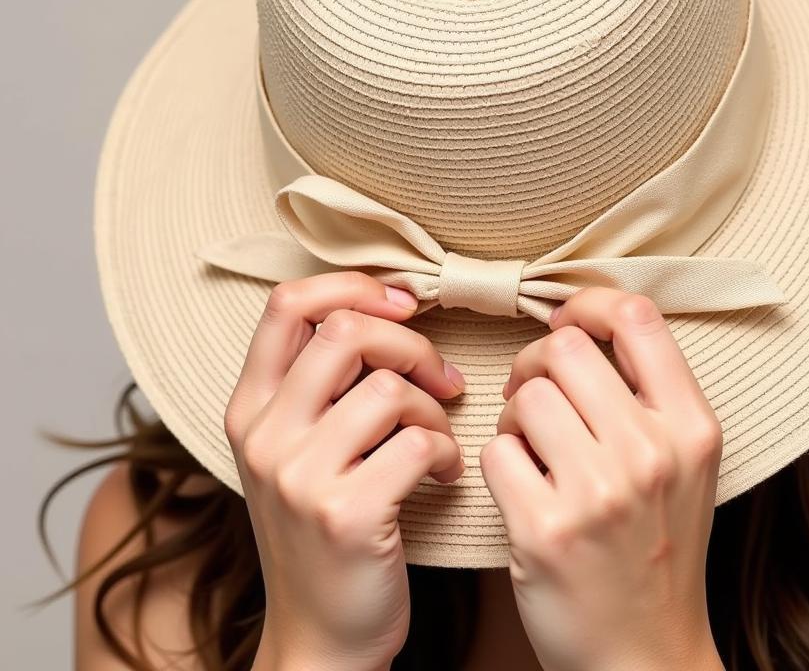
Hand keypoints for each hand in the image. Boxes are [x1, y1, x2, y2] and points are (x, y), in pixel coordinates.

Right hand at [224, 271, 466, 670]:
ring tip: (438, 436)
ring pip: (389, 388)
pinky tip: (445, 474)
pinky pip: (419, 442)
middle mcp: (264, 436)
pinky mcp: (345, 513)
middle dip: (410, 343)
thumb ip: (321, 382)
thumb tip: (386, 307)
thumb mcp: (296, 449)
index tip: (401, 304)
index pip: (287, 303)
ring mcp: (299, 476)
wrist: (320, 637)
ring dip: (434, 407)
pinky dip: (446, 451)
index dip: (353, 286)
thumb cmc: (323, 529)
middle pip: (346, 331)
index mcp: (249, 408)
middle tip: (438, 376)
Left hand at [479, 287, 725, 670]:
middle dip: (537, 363)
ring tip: (532, 448)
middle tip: (536, 393)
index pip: (637, 316)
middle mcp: (652, 454)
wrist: (645, 656)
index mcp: (693, 427)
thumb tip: (580, 319)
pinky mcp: (547, 530)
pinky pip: (495, 449)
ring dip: (515, 416)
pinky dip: (498, 462)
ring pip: (526, 395)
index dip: (590, 303)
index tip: (568, 322)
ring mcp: (600, 493)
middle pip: (566, 348)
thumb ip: (649, 393)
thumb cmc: (656, 546)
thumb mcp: (684, 464)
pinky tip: (521, 488)